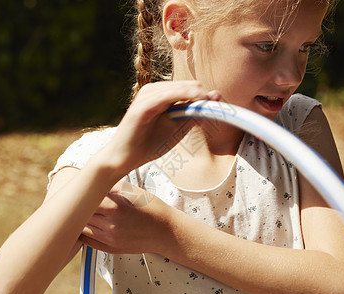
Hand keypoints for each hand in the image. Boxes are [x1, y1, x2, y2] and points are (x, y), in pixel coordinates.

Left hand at [79, 181, 175, 253]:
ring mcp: (110, 239)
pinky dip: (85, 233)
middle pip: (82, 215)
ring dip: (81, 220)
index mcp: (115, 208)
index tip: (82, 189)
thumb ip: (112, 186)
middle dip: (80, 206)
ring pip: (83, 229)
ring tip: (85, 211)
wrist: (166, 231)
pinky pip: (88, 242)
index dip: (82, 193)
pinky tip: (90, 224)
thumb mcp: (134, 191)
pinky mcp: (111, 249)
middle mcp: (110, 225)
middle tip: (80, 199)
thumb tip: (96, 182)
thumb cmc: (152, 208)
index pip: (86, 200)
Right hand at [99, 81, 220, 172]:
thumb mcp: (177, 129)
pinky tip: (197, 100)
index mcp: (161, 95)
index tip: (220, 104)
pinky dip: (184, 97)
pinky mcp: (143, 105)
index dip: (206, 95)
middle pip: (188, 85)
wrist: (123, 159)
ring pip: (180, 88)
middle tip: (219, 107)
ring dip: (197, 96)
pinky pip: (167, 96)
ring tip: (210, 106)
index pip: (190, 88)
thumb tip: (214, 99)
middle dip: (204, 95)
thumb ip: (194, 115)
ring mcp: (147, 96)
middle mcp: (154, 90)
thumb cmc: (147, 144)